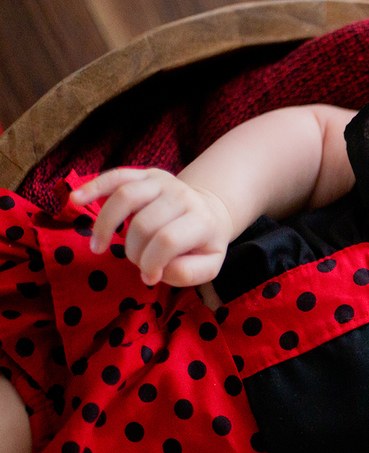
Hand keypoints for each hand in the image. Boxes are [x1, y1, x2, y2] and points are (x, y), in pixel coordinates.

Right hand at [70, 167, 233, 286]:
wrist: (209, 212)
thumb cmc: (202, 244)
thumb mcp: (209, 265)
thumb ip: (189, 273)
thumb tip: (159, 271)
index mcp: (202, 221)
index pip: (167, 241)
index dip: (151, 263)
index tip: (150, 277)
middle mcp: (183, 197)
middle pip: (143, 224)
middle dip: (133, 251)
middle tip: (135, 262)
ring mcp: (164, 182)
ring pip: (125, 197)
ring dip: (105, 226)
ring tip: (97, 248)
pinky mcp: (146, 174)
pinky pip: (116, 176)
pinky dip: (93, 187)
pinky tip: (75, 200)